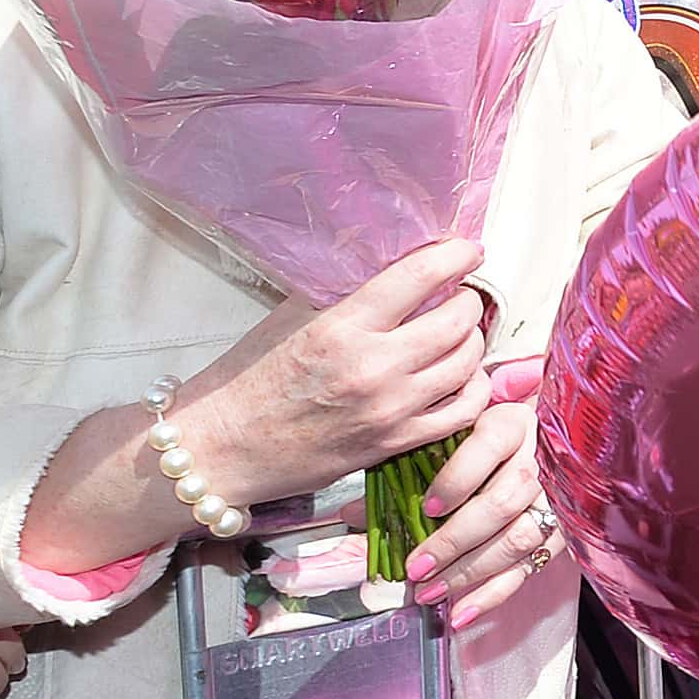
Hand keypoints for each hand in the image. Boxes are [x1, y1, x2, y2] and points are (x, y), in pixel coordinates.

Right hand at [172, 242, 491, 509]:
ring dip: (473, 341)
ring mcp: (390, 408)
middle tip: (459, 294)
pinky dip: (473, 388)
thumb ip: (342, 291)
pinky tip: (461, 377)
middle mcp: (372, 367)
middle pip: (458, 320)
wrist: (225, 448)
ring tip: (459, 333)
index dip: (454, 255)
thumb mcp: (289, 319)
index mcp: (340, 327)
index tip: (464, 250)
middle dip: (467, 300)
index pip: (420, 276)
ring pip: (468, 363)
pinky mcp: (398, 442)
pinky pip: (465, 411)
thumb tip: (390, 261)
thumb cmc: (250, 382)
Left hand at [404, 386, 549, 628]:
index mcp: (510, 424)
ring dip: (471, 571)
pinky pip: (530, 567)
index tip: (428, 507)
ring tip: (431, 592)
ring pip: (518, 539)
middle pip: (502, 503)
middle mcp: (538, 460)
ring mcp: (555, 499)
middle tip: (417, 566)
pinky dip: (495, 594)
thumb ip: (407, 466)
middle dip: (456, 540)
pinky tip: (463, 612)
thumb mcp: (452, 438)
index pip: (487, 447)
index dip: (458, 480)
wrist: (550, 440)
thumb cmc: (490, 437)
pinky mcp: (561, 531)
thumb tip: (353, 513)